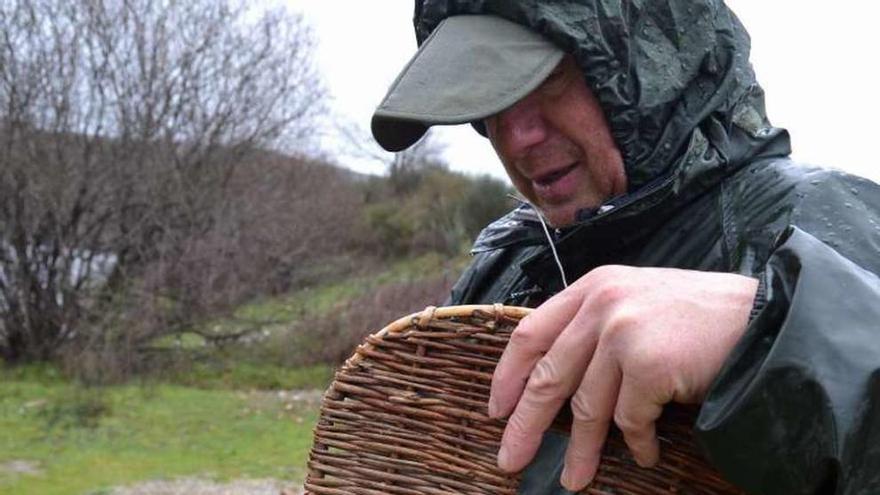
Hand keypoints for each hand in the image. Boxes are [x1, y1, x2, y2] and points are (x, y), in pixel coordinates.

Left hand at [488, 265, 757, 490]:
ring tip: (574, 480)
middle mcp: (602, 304)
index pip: (531, 333)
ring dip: (583, 450)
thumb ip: (594, 328)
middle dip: (526, 424)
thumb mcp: (637, 303)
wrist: (763, 319)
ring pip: (588, 406)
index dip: (509, 376)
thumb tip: (553, 379)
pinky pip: (630, 420)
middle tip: (510, 458)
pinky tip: (645, 454)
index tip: (497, 409)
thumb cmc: (699, 318)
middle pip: (548, 375)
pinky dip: (637, 444)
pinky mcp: (647, 364)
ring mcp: (623, 332)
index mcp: (592, 287)